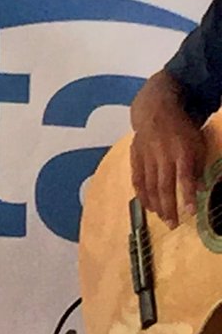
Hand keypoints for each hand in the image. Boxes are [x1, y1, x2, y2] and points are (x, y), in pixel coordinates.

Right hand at [130, 70, 205, 227]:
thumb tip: (198, 188)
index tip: (190, 212)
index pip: (185, 177)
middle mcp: (163, 156)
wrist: (156, 109)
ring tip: (161, 218)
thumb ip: (197, 166)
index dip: (187, 195)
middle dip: (169, 206)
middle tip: (173, 224)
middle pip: (164, 185)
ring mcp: (147, 157)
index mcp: (181, 152)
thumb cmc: (181, 128)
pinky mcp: (135, 157)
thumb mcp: (197, 144)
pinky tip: (146, 205)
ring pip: (150, 185)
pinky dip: (141, 193)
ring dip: (156, 204)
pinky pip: (137, 178)